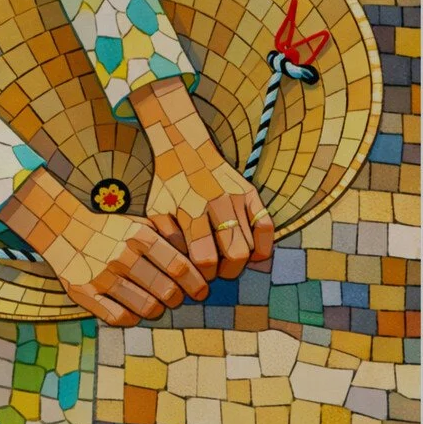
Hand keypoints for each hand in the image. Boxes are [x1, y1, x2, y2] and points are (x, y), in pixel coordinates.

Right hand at [0, 169, 206, 324]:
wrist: (64, 230)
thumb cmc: (112, 231)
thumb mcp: (141, 224)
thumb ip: (169, 239)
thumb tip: (200, 266)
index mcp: (138, 235)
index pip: (180, 266)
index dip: (196, 283)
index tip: (201, 289)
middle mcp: (121, 255)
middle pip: (166, 291)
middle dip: (179, 299)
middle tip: (178, 298)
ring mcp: (101, 276)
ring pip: (146, 308)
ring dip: (158, 310)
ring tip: (158, 305)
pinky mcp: (84, 293)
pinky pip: (119, 318)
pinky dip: (133, 318)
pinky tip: (135, 311)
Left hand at [128, 76, 275, 278]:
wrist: (186, 149)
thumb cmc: (168, 186)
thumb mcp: (156, 212)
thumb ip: (168, 241)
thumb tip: (186, 269)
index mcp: (191, 211)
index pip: (206, 260)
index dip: (204, 275)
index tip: (199, 272)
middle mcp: (217, 203)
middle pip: (235, 256)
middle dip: (225, 271)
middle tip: (216, 269)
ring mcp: (238, 197)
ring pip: (250, 246)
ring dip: (239, 260)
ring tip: (225, 255)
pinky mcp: (251, 193)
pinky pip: (266, 227)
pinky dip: (262, 246)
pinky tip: (249, 251)